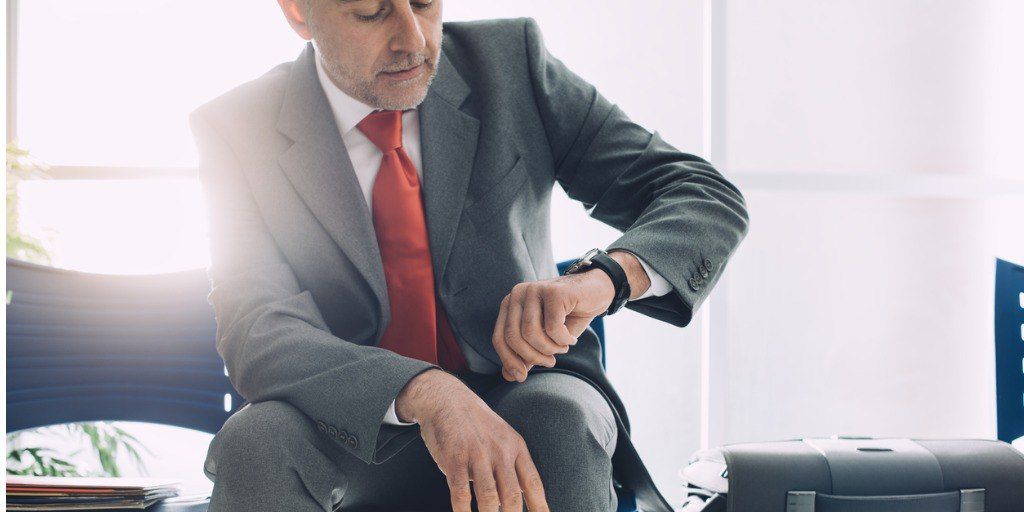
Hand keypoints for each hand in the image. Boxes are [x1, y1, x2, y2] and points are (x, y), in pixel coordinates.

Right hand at [395, 369, 549, 511]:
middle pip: (513, 494)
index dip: (540, 506)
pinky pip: (460, 492)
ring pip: (489, 496)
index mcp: (516, 447)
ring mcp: (477, 454)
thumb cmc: (476, 425)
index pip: (533, 483)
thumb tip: (517, 500)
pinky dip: (463, 511)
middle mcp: (500, 450)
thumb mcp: (502, 438)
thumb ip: (511, 467)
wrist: (447, 398)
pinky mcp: (454, 457)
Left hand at [491, 267, 616, 382]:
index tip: (522, 377)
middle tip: (550, 362)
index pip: (499, 338)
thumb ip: (524, 354)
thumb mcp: (544, 339)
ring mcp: (535, 290)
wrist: (597, 292)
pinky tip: (571, 338)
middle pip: (513, 337)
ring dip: (549, 348)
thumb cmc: (568, 317)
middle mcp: (518, 294)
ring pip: (531, 333)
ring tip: (562, 348)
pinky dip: (563, 340)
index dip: (509, 361)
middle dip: (532, 357)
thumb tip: (508, 376)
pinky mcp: (554, 292)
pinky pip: (552, 327)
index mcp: (510, 304)